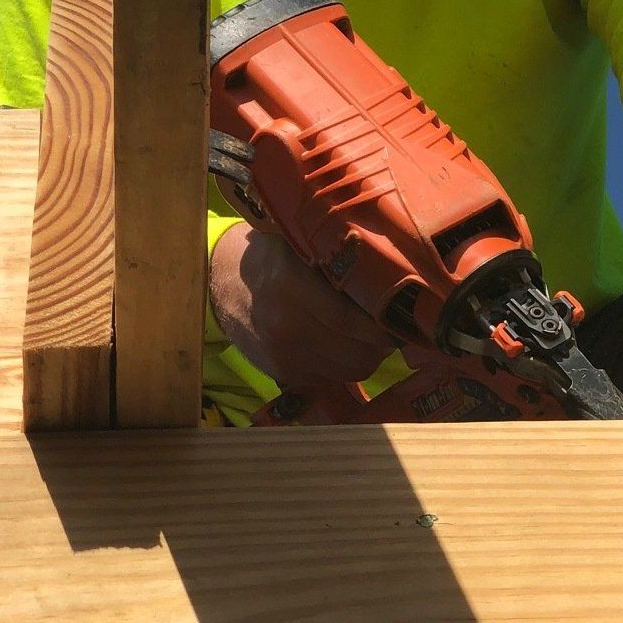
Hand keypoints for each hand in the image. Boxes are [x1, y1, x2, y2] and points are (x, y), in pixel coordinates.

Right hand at [207, 222, 394, 385]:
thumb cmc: (271, 255)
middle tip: (391, 326)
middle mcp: (285, 328)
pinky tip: (345, 344)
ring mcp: (282, 356)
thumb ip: (336, 261)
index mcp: (291, 288)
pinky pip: (330, 378)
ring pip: (348, 371)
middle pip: (357, 355)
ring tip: (371, 335)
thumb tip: (388, 272)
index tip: (402, 316)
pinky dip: (344, 364)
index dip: (383, 325)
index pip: (352, 322)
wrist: (221, 280)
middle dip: (382, 344)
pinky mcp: (282, 374)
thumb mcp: (300, 244)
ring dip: (367, 356)